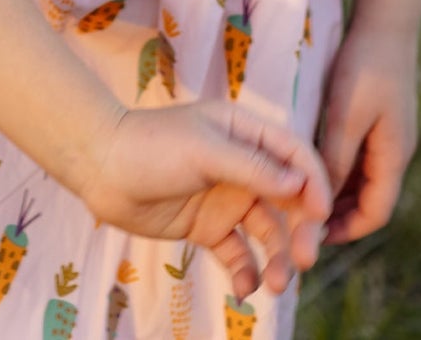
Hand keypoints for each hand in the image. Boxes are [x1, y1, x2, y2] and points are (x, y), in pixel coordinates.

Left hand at [84, 102, 331, 299]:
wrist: (100, 168)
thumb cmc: (150, 145)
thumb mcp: (204, 150)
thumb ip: (252, 167)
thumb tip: (300, 183)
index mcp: (244, 132)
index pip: (295, 155)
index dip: (314, 182)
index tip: (320, 214)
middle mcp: (242, 165)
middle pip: (290, 199)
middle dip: (301, 230)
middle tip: (303, 259)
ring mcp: (226, 198)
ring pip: (268, 232)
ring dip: (278, 258)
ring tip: (276, 284)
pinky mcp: (209, 228)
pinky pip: (240, 254)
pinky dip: (248, 272)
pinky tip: (245, 289)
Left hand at [317, 24, 418, 242]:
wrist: (384, 22)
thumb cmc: (364, 68)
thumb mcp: (345, 116)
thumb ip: (336, 159)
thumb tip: (321, 201)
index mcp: (394, 156)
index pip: (376, 212)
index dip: (347, 230)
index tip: (314, 236)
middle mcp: (395, 152)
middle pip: (370, 199)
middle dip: (339, 215)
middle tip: (301, 221)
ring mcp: (389, 135)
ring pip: (363, 179)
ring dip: (337, 191)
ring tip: (300, 196)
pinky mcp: (378, 118)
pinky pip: (360, 156)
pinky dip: (339, 168)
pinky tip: (311, 163)